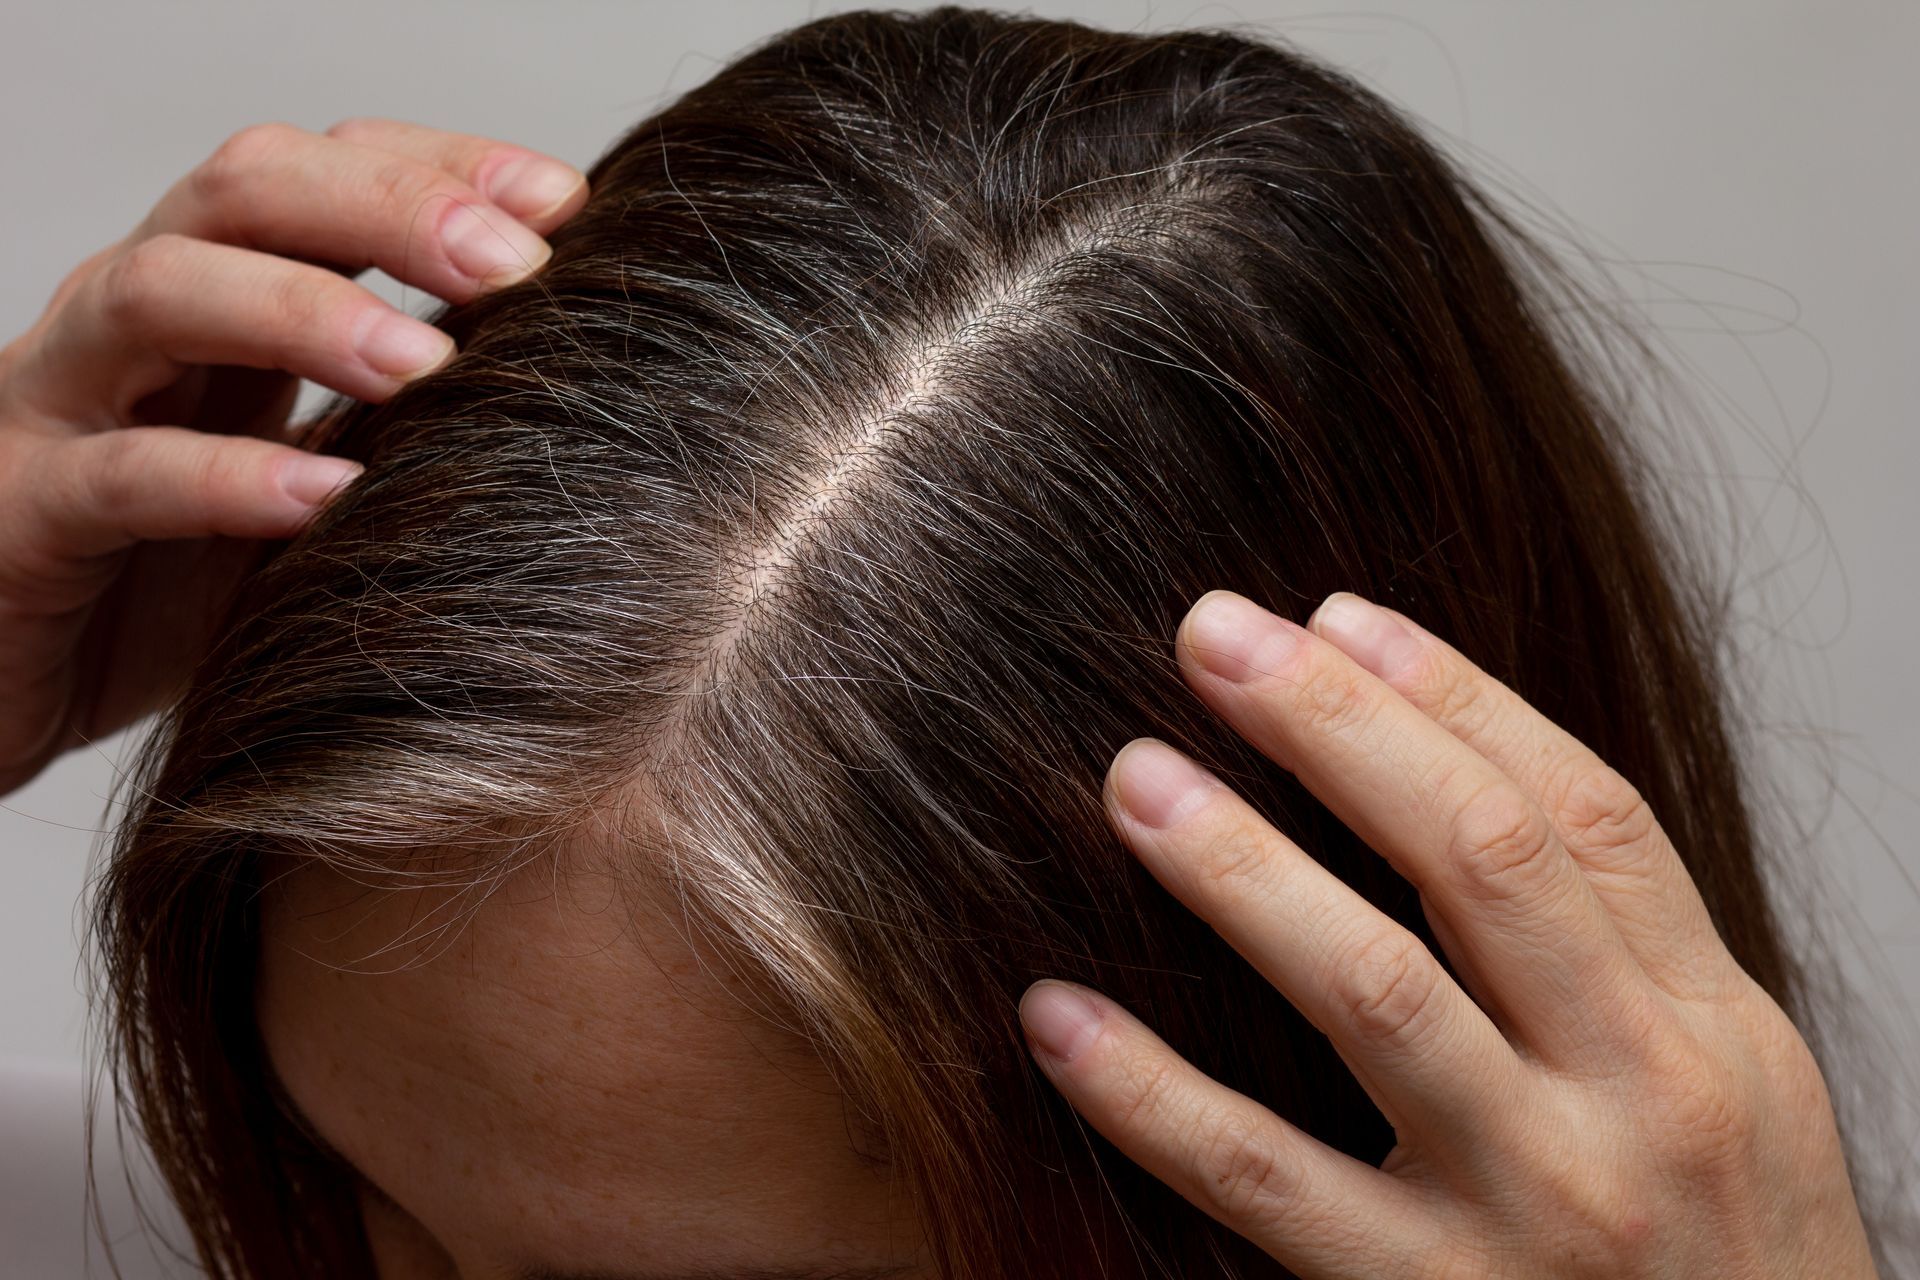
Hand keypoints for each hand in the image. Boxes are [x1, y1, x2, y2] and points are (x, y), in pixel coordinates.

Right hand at [0, 118, 586, 796]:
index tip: (567, 202)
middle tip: (513, 264)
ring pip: (158, 291)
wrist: (10, 680)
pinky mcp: (20, 513)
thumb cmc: (176, 576)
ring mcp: (62, 403)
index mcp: (219, 295)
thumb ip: (399, 419)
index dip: (442, 166)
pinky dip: (224, 476)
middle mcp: (134, 319)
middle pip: (243, 190)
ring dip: (303, 312)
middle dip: (387, 207)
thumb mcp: (312, 478)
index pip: (325, 171)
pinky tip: (322, 495)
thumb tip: (571, 376)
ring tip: (423, 363)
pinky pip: (116, 474)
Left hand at [1021, 590, 1876, 1277]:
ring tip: (1135, 779)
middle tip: (1210, 637)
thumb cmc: (1719, 1254)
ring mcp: (1532, 1208)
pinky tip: (1056, 1015)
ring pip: (1375, 993)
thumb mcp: (1719, 1087)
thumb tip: (1441, 771)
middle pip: (1478, 859)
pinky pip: (1264, 1182)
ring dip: (1242, 871)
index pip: (1578, 812)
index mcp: (1710, 1025)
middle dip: (1337, 729)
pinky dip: (1149, 1093)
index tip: (1330, 615)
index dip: (1450, 696)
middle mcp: (1637, 1101)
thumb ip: (1607, 952)